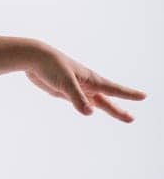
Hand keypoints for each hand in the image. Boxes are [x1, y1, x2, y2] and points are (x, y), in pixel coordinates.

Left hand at [25, 42, 146, 121]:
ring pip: (95, 103)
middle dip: (119, 110)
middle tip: (132, 119)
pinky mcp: (65, 92)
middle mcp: (87, 85)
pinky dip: (88, 106)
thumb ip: (77, 98)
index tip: (144, 96)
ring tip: (121, 115)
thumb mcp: (65, 83)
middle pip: (106, 101)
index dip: (129, 94)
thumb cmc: (51, 66)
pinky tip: (91, 110)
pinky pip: (81, 102)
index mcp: (91, 80)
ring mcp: (77, 89)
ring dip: (108, 109)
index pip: (114, 90)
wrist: (34, 58)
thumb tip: (91, 113)